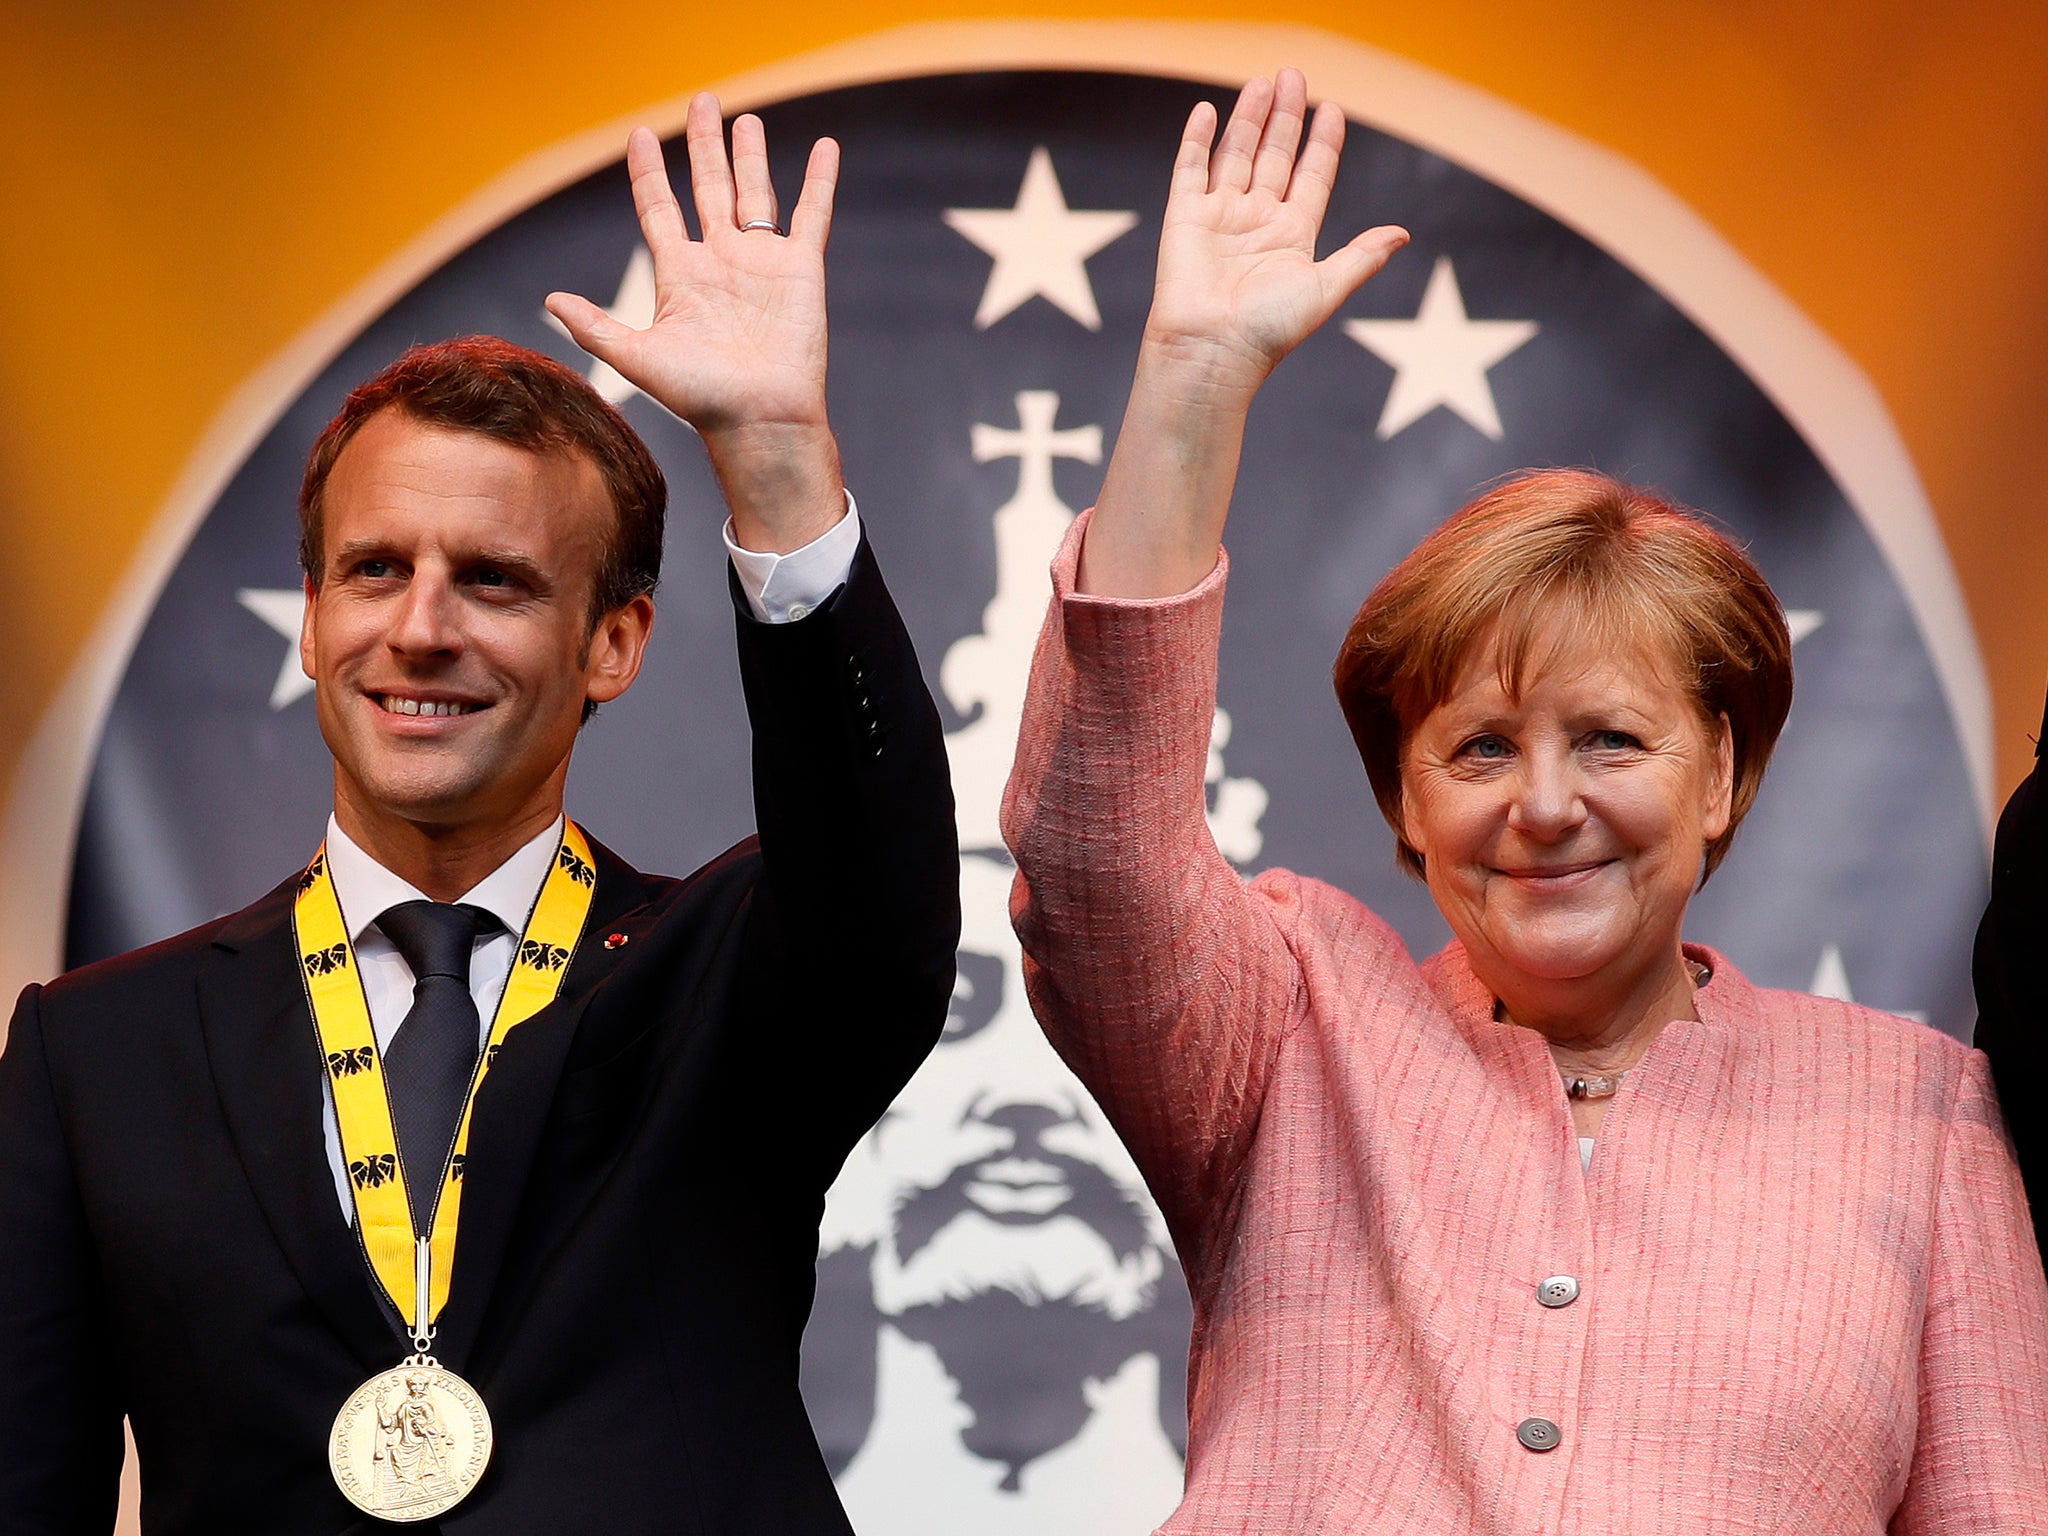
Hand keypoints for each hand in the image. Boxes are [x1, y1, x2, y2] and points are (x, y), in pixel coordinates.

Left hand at [545, 94, 843, 550]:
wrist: (760, 420)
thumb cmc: (702, 399)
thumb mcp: (638, 360)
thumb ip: (596, 328)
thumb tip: (549, 301)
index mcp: (680, 275)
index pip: (659, 209)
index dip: (648, 173)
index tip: (639, 136)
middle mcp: (719, 261)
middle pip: (707, 188)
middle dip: (703, 145)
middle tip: (701, 101)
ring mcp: (761, 263)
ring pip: (754, 193)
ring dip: (749, 155)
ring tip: (746, 119)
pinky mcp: (800, 270)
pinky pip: (812, 215)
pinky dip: (820, 181)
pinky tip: (825, 147)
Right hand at [1144, 70, 1408, 401]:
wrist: (1212, 352)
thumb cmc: (1269, 331)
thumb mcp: (1327, 289)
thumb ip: (1362, 256)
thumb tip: (1404, 234)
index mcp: (1293, 236)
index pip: (1312, 177)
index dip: (1323, 144)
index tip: (1332, 110)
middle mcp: (1257, 222)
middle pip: (1275, 156)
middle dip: (1286, 117)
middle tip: (1293, 76)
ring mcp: (1220, 218)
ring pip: (1237, 155)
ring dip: (1249, 119)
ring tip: (1262, 82)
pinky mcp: (1185, 219)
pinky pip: (1191, 170)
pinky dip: (1197, 140)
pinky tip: (1207, 111)